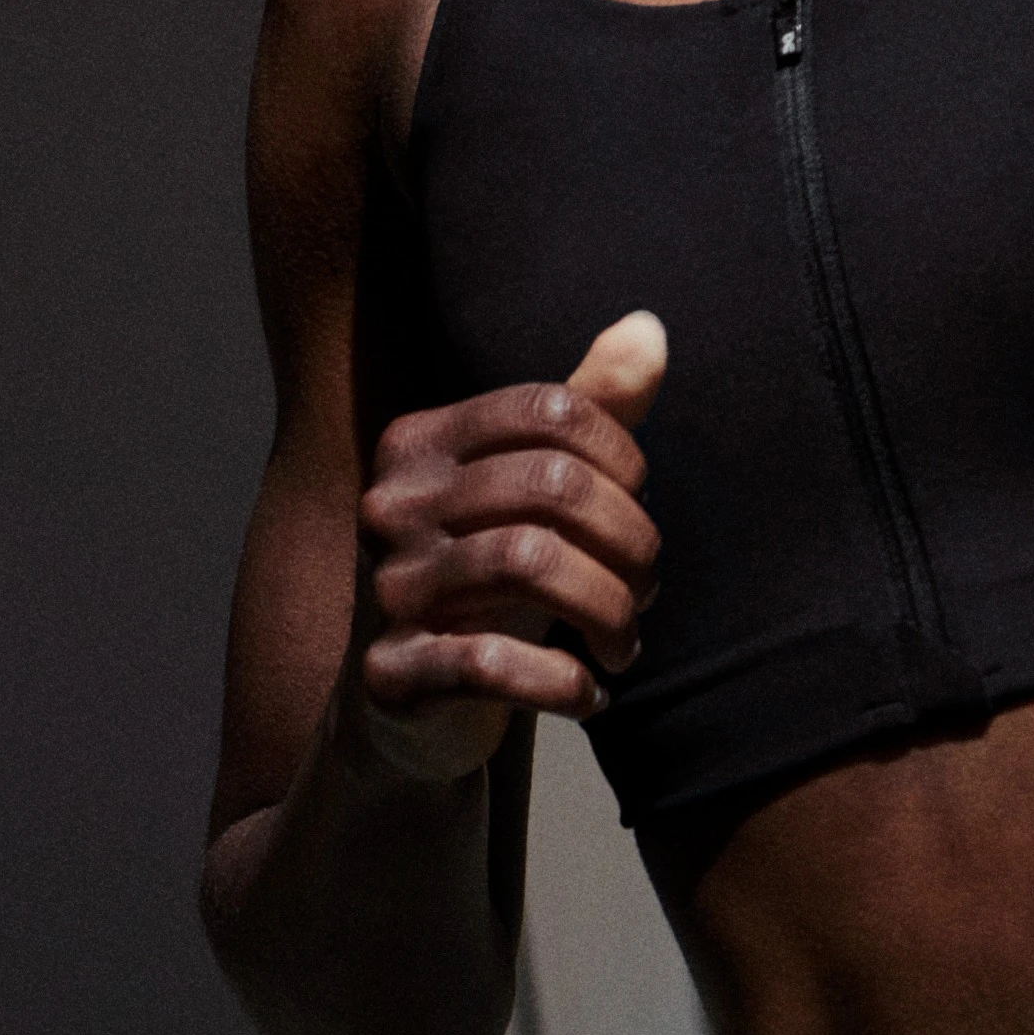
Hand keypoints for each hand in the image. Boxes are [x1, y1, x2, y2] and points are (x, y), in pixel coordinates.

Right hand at [350, 310, 664, 782]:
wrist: (410, 709)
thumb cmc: (488, 587)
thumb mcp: (536, 496)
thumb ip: (590, 411)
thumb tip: (650, 326)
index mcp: (420, 444)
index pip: (552, 409)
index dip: (625, 460)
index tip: (638, 510)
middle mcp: (389, 504)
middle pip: (553, 485)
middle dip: (630, 543)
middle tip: (646, 589)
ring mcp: (383, 588)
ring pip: (530, 565)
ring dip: (610, 611)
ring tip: (625, 642)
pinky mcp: (388, 674)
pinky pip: (492, 664)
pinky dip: (565, 685)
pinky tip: (590, 695)